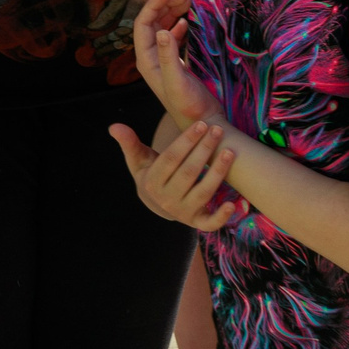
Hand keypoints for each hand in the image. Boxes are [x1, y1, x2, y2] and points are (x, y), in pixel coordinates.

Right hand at [111, 121, 245, 230]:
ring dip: (218, 173)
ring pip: (203, 192)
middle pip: (189, 173)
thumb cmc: (152, 174)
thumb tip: (114, 126)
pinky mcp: (197, 223)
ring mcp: (183, 212)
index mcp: (152, 182)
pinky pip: (210, 223)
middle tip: (218, 130)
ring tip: (230, 151)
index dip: (186, 141)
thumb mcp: (139, 160)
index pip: (171, 159)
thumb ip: (130, 143)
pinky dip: (222, 216)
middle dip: (205, 150)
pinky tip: (234, 204)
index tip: (201, 124)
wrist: (159, 205)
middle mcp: (167, 199)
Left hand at [132, 0, 219, 123]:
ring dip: (172, 12)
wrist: (202, 122)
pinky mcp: (175, 64)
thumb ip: (170, 56)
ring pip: (162, 28)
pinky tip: (185, 21)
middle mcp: (151, 58)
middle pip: (152, 23)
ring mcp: (162, 60)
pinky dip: (177, 25)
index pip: (143, 24)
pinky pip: (171, 37)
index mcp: (146, 60)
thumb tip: (162, 30)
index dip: (154, 4)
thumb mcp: (178, 81)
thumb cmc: (189, 105)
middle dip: (165, 4)